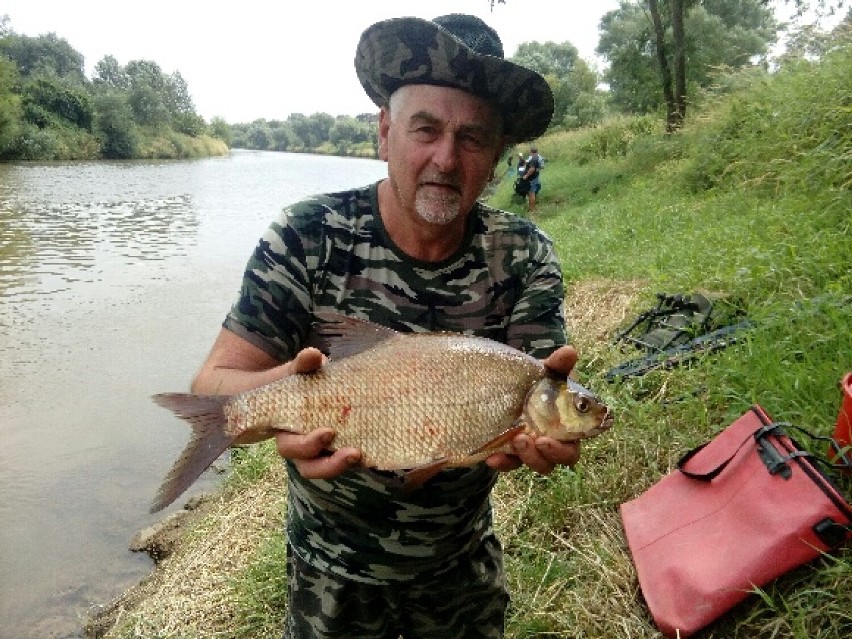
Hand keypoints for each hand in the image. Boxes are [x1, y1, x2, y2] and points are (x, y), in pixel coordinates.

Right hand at [274, 347, 361, 478]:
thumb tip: (312, 354)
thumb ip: (303, 365)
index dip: (308, 445)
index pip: (291, 447)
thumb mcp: (297, 373)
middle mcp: (302, 448)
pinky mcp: (338, 450)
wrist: (305, 389)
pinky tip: (378, 451)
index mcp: (287, 431)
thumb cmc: (298, 382)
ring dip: (343, 466)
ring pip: (326, 470)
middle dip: (330, 464)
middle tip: (353, 452)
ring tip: (362, 456)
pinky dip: (361, 458)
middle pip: (309, 468)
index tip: (329, 432)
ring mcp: (320, 452)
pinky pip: (345, 461)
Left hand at [485, 345, 581, 474]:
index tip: (550, 438)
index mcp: (567, 424)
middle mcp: (553, 440)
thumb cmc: (532, 381)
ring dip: (529, 457)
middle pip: (562, 458)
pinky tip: (492, 457)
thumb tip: (569, 351)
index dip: (567, 447)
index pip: (574, 444)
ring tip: (516, 440)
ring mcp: (532, 448)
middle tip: (537, 440)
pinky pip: (510, 464)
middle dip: (551, 453)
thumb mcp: (542, 372)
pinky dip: (503, 462)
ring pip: (539, 464)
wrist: (504, 386)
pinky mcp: (511, 452)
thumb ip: (556, 365)